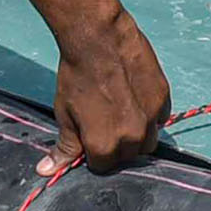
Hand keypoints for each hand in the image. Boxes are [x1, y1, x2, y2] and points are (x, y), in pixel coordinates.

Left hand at [45, 5, 171, 175]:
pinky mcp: (163, 99)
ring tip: (122, 112)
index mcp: (105, 146)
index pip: (102, 166)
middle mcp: (132, 139)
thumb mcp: (65, 114)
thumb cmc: (77, 76)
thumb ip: (65, 147)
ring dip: (136, 134)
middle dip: (116, 145)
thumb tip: (47, 171)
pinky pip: (159, 119)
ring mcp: (151, 119)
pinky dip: (149, 115)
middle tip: (105, 121)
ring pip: (147, 142)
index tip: (90, 136)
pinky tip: (135, 98)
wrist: (98, 39)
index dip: (94, 152)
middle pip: (127, 156)